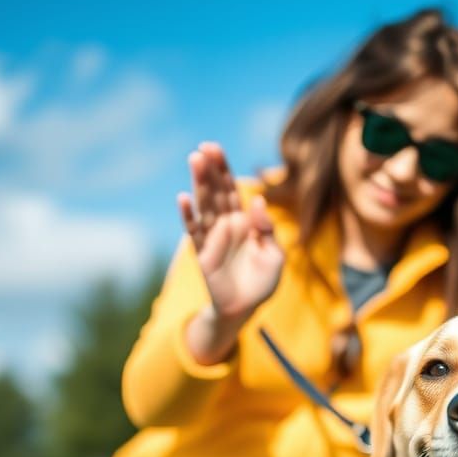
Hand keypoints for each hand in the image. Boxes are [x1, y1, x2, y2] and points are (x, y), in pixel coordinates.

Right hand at [177, 142, 284, 322]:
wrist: (245, 308)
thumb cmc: (262, 283)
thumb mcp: (274, 256)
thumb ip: (267, 229)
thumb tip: (258, 201)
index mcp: (244, 223)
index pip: (233, 190)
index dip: (225, 170)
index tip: (216, 149)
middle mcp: (226, 226)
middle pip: (217, 193)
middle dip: (211, 170)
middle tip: (204, 147)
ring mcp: (213, 238)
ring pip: (205, 206)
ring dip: (200, 184)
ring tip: (195, 160)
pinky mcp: (202, 253)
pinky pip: (194, 232)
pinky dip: (188, 216)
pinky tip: (183, 198)